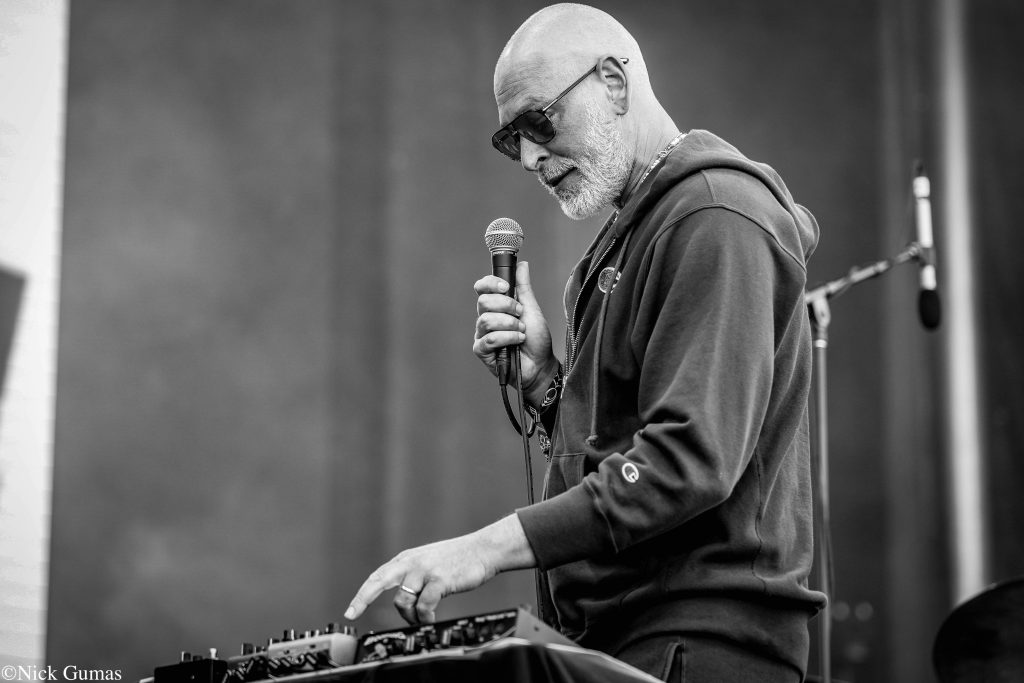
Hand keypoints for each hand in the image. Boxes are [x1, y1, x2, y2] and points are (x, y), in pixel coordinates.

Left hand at [345, 515, 535, 624]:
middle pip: (378, 581)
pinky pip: (424, 606)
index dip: (363, 594)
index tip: (351, 611)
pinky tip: (431, 618)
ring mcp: (424, 570)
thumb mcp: (428, 562)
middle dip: (363, 598)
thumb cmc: (457, 560)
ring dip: (411, 616)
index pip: (378, 576)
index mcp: (407, 559)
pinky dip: (425, 617)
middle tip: (352, 613)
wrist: (483, 550)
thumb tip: (402, 600)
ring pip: (403, 600)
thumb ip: (413, 575)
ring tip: (421, 618)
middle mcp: (411, 562)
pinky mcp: (439, 580)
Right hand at [473, 261, 556, 404]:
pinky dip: (507, 338)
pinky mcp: (482, 351)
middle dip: (506, 306)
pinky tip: (517, 341)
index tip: (506, 287)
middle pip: (483, 301)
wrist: (541, 365)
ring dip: (509, 324)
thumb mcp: (532, 309)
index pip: (482, 288)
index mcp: (496, 306)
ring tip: (521, 331)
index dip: (490, 283)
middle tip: (520, 314)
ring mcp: (482, 335)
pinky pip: (489, 339)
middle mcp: (486, 318)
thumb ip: (524, 288)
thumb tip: (522, 265)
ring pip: (486, 320)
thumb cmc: (536, 339)